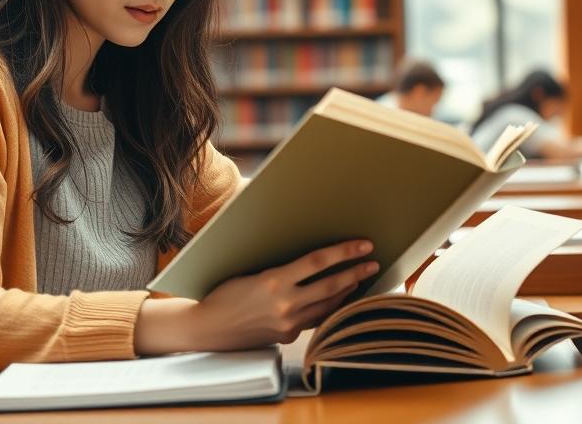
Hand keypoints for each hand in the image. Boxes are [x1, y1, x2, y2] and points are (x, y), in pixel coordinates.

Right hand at [134, 240, 377, 354]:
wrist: (208, 328)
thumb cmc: (224, 293)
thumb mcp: (251, 273)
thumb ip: (281, 270)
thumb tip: (308, 258)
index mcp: (274, 281)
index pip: (317, 262)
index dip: (343, 252)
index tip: (363, 244)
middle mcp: (284, 304)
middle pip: (330, 286)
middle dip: (355, 272)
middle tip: (373, 262)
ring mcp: (287, 323)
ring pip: (327, 306)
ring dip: (347, 292)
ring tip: (361, 279)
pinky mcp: (286, 336)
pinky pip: (314, 320)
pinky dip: (330, 309)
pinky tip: (339, 301)